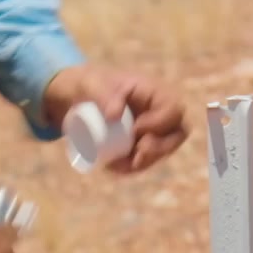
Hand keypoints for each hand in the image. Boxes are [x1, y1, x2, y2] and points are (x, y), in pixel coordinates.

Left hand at [41, 64, 189, 173]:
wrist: (74, 98)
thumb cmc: (88, 85)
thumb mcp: (91, 84)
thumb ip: (103, 93)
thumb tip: (115, 116)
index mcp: (153, 92)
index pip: (174, 109)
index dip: (160, 123)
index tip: (136, 129)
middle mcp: (158, 112)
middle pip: (178, 134)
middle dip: (160, 149)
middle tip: (136, 155)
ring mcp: (150, 131)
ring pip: (163, 152)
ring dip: (143, 162)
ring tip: (116, 163)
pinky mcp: (138, 145)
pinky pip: (144, 162)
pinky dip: (130, 168)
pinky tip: (112, 167)